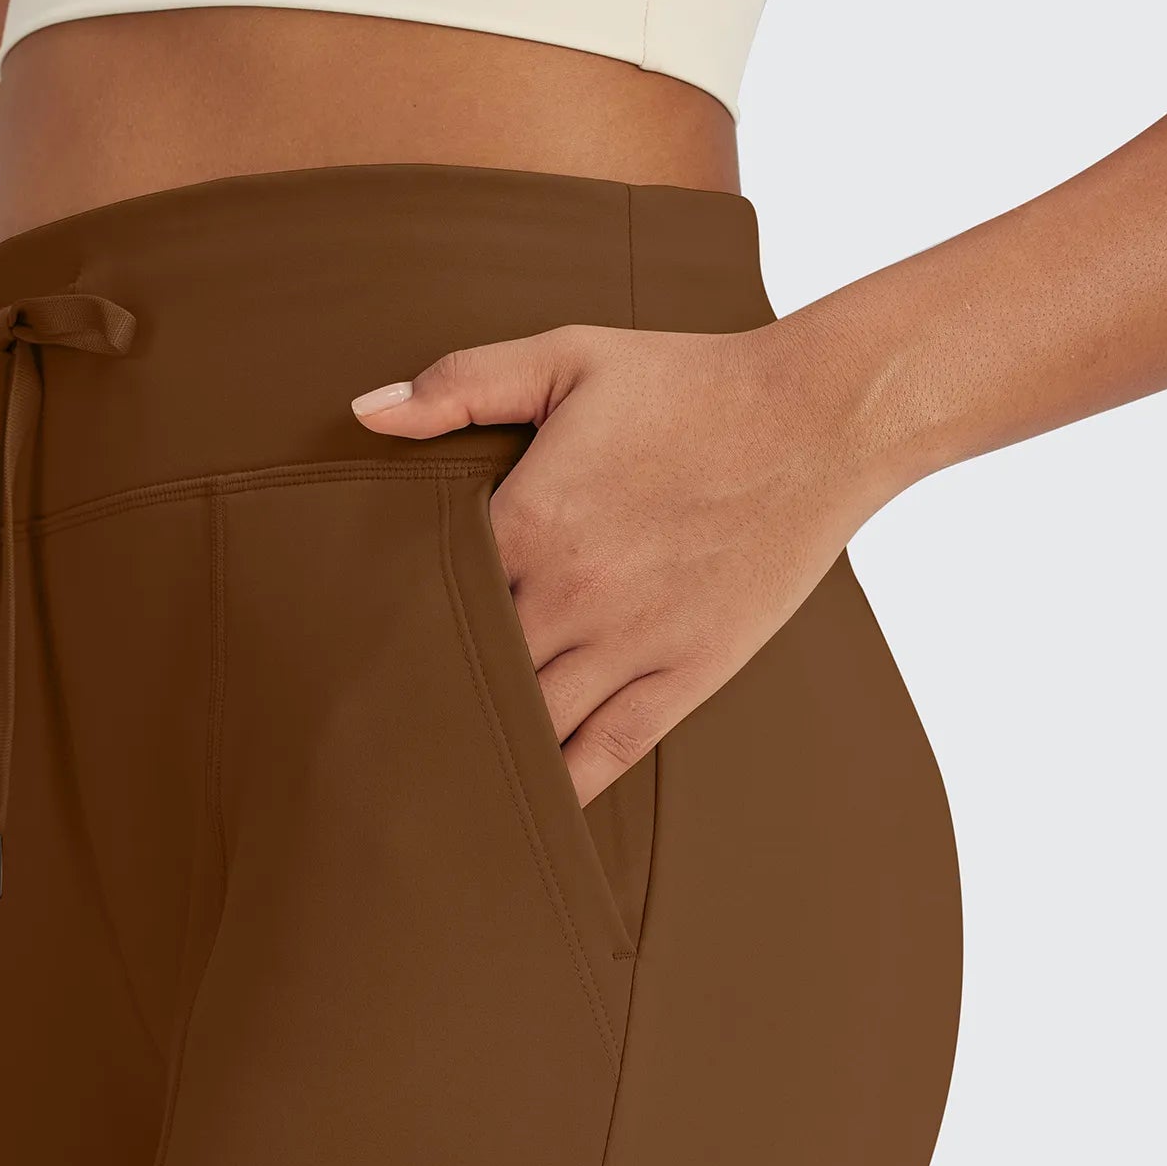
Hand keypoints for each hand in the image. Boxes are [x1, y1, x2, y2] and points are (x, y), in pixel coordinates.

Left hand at [351, 313, 900, 805]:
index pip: (427, 595)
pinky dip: (560, 786)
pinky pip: (605, 751)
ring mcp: (630, 643)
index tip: (348, 650)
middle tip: (368, 735)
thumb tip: (364, 413)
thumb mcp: (568, 357)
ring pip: (529, 723)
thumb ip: (460, 382)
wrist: (818, 420)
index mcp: (530, 520)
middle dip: (423, 698)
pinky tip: (524, 808)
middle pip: (469, 671)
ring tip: (429, 781)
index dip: (388, 624)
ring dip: (481, 748)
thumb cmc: (689, 384)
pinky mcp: (685, 674)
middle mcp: (571, 594)